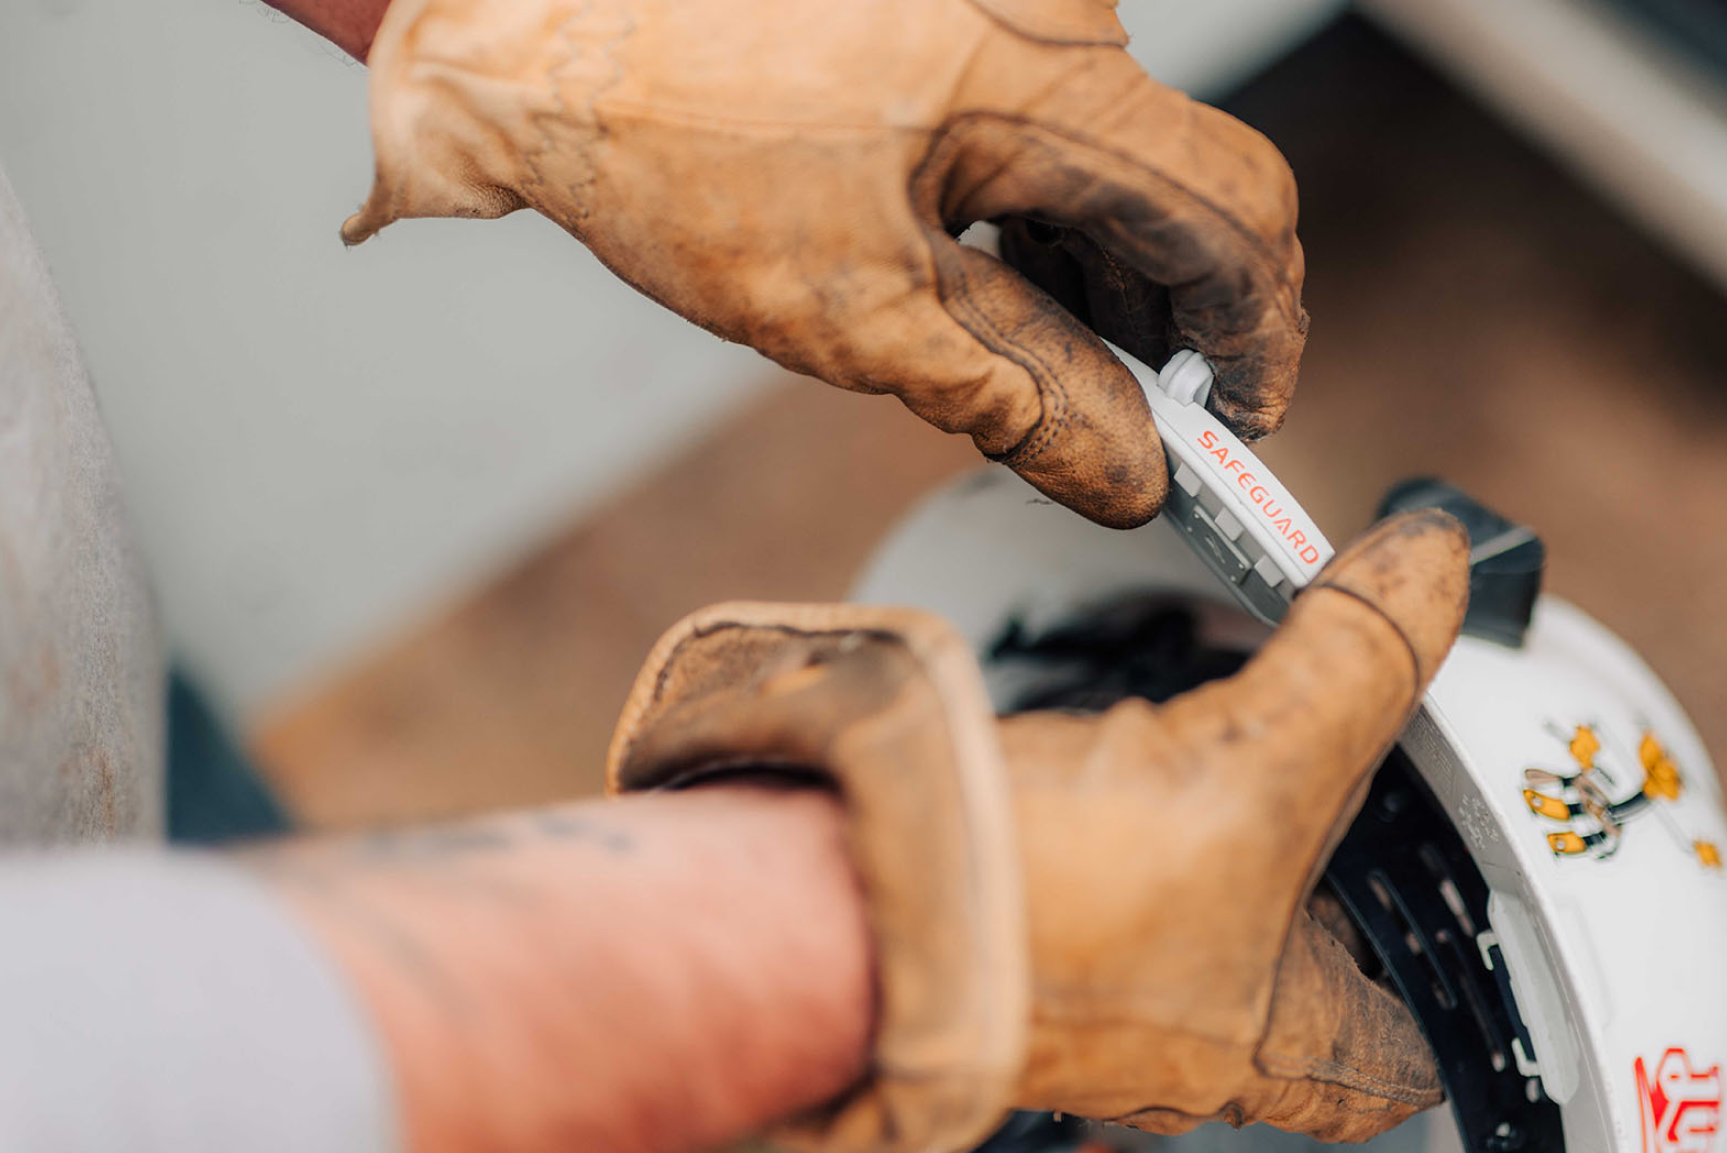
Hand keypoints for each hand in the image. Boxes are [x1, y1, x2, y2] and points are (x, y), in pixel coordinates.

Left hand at [342, 0, 1306, 527]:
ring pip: (1113, 156)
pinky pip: (1046, 117)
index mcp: (1047, 82)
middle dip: (1164, 320)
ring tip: (1037, 366)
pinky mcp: (959, 2)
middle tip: (1118, 424)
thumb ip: (1022, 401)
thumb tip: (1130, 474)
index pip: (1236, 216)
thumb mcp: (857, 311)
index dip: (1253, 339)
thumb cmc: (668, 142)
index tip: (1229, 427)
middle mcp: (1055, 15)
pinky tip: (990, 281)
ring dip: (1097, 271)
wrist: (532, 23)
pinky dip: (1039, 212)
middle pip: (1181, 186)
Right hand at [608, 510, 1468, 1152]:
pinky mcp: (1014, 923)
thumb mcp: (1247, 768)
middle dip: (1325, 865)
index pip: (1398, 1053)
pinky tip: (1121, 736)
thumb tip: (1433, 568)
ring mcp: (1089, 987)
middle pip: (1298, 960)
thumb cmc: (1037, 903)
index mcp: (1264, 1039)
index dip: (1440, 980)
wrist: (838, 895)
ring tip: (1242, 731)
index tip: (1456, 906)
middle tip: (1353, 771)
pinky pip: (1103, 866)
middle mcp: (1178, 1033)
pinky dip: (1126, 799)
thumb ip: (1354, 660)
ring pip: (1196, 906)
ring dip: (1222, 822)